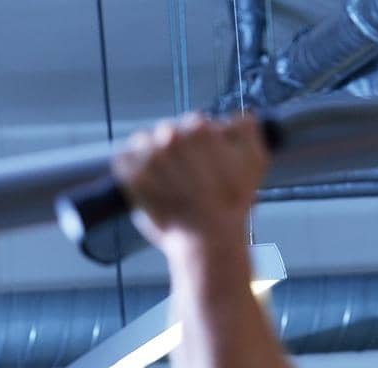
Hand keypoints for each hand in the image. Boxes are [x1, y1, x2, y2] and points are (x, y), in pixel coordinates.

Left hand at [113, 112, 267, 254]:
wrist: (209, 240)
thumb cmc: (230, 204)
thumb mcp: (254, 162)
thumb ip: (246, 130)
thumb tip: (240, 116)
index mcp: (198, 128)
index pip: (195, 124)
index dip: (200, 143)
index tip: (203, 162)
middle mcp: (169, 136)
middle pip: (167, 132)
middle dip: (177, 151)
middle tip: (187, 176)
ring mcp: (147, 156)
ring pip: (143, 142)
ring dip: (151, 156)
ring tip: (166, 182)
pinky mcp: (130, 176)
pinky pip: (122, 161)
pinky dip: (130, 169)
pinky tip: (148, 185)